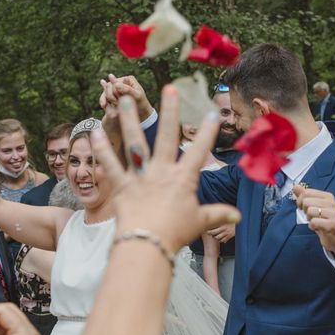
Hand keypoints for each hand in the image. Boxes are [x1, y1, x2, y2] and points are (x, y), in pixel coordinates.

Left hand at [91, 87, 240, 253]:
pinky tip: (96, 132)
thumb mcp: (200, 222)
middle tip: (169, 89)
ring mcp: (141, 177)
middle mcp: (161, 172)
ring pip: (135, 144)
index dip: (207, 132)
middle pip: (167, 137)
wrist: (147, 245)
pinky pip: (111, 165)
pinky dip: (103, 150)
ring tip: (125, 100)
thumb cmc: (175, 234)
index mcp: (183, 179)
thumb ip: (218, 214)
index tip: (212, 113)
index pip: (199, 151)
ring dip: (129, 121)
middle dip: (169, 111)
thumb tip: (238, 217)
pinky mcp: (122, 186)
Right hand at [99, 74, 152, 120]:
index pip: (117, 83)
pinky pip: (106, 96)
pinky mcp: (114, 94)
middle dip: (111, 96)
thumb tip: (116, 84)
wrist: (141, 112)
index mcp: (129, 79)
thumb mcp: (137, 97)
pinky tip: (103, 105)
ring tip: (105, 106)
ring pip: (106, 91)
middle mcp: (122, 81)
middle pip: (110, 86)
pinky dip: (104, 100)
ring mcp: (117, 87)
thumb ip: (127, 90)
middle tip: (115, 104)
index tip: (117, 102)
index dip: (115, 92)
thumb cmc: (141, 104)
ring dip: (106, 98)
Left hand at [293, 185, 334, 255]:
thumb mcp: (313, 206)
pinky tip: (318, 227)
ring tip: (316, 221)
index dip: (300, 201)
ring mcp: (333, 213)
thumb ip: (304, 196)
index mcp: (327, 196)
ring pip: (310, 211)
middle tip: (311, 216)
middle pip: (306, 201)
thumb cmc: (323, 220)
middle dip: (305, 211)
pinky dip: (312, 226)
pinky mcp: (332, 224)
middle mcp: (332, 203)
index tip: (303, 207)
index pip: (307, 192)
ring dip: (309, 219)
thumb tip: (295, 186)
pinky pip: (314, 222)